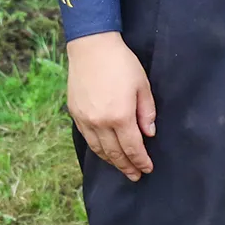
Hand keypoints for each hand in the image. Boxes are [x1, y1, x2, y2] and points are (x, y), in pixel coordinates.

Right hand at [67, 32, 156, 180]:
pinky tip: (105, 152)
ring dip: (112, 161)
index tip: (147, 169)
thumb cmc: (121, 63)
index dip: (141, 161)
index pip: (133, 147)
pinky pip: (88, 139)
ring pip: (99, 150)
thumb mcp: (142, 85)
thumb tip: (149, 134)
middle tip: (135, 176)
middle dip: (127, 167)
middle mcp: (100, 123)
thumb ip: (146, 112)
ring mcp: (85, 120)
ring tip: (122, 168)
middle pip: (115, 153)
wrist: (91, 48)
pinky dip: (98, 149)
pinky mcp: (75, 114)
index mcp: (120, 116)